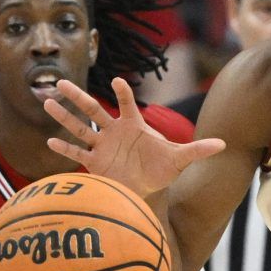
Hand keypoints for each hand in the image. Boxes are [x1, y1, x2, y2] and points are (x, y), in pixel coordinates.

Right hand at [45, 77, 224, 197]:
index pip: (127, 104)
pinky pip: (78, 154)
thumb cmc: (161, 169)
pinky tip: (50, 142)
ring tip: (46, 101)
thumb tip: (224, 144)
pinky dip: (65, 150)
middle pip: (94, 111)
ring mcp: (102, 146)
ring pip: (80, 129)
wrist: (147, 188)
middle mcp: (114, 132)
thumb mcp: (180, 159)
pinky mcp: (95, 163)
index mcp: (134, 125)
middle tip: (61, 81)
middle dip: (78, 97)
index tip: (116, 81)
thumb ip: (198, 150)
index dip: (123, 93)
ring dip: (64, 117)